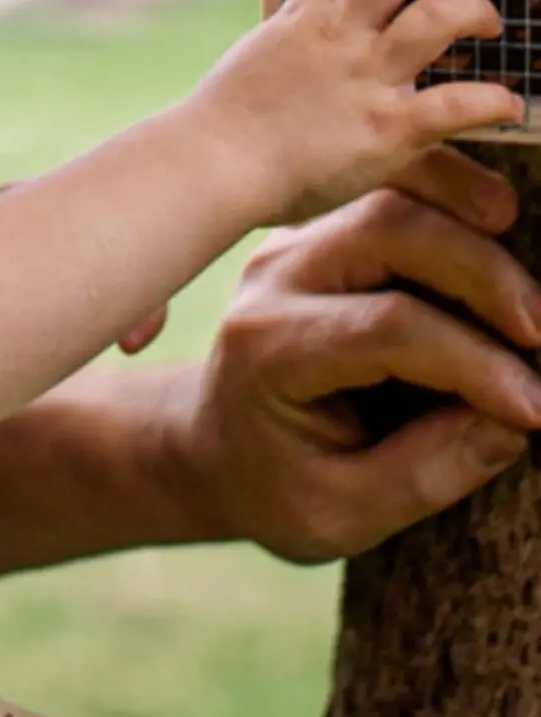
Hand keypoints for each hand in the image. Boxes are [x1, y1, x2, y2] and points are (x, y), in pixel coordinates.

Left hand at [169, 145, 540, 561]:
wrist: (208, 444)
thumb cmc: (274, 485)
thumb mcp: (340, 514)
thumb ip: (426, 472)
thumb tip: (515, 422)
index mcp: (269, 348)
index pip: (387, 329)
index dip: (475, 365)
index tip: (537, 411)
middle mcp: (275, 279)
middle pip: (387, 233)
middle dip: (483, 275)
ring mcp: (294, 247)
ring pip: (392, 202)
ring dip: (474, 238)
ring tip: (530, 308)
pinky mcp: (319, 236)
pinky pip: (390, 204)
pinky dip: (452, 221)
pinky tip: (500, 260)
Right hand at [190, 0, 515, 225]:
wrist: (214, 164)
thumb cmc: (225, 125)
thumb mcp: (258, 64)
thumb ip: (291, 50)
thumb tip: (297, 51)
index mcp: (301, 18)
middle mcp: (337, 37)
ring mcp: (363, 77)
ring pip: (436, 18)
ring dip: (474, 10)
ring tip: (487, 21)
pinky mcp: (387, 128)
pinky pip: (457, 104)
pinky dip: (492, 101)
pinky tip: (508, 104)